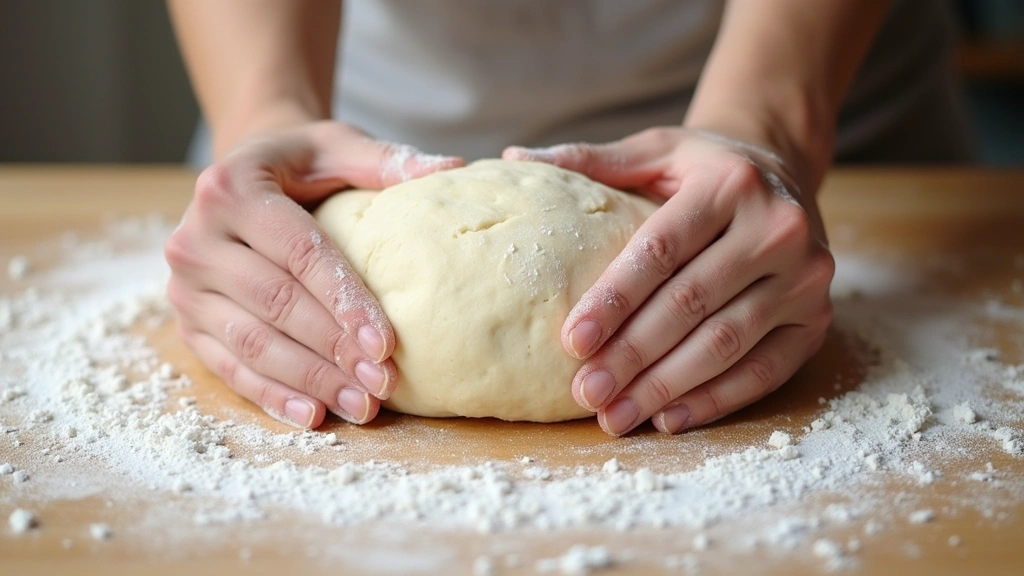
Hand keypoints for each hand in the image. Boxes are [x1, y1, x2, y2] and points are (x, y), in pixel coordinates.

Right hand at [165, 121, 463, 427]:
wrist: (242, 180)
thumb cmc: (299, 164)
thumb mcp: (337, 146)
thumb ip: (386, 160)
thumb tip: (454, 166)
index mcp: (230, 188)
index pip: (298, 254)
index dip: (345, 300)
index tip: (387, 342)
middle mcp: (195, 240)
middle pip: (276, 304)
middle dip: (334, 349)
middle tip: (384, 383)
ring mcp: (185, 288)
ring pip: (253, 344)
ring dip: (311, 380)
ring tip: (363, 406)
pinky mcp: (187, 324)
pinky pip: (230, 367)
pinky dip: (272, 396)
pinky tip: (314, 415)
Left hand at [504, 128, 833, 435]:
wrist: (784, 173)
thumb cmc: (705, 169)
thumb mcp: (657, 150)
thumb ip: (593, 160)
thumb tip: (512, 155)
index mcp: (730, 185)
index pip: (661, 250)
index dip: (615, 299)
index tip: (571, 341)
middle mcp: (777, 229)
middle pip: (692, 302)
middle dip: (633, 354)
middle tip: (586, 391)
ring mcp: (805, 278)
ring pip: (726, 342)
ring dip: (666, 385)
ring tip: (614, 415)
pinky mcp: (816, 320)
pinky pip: (765, 370)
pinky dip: (715, 399)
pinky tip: (668, 418)